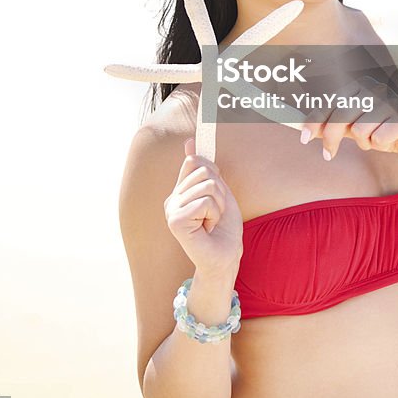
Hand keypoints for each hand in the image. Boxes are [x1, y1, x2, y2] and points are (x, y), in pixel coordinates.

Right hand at [164, 137, 243, 276]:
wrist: (226, 257)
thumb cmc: (224, 228)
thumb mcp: (219, 191)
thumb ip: (205, 169)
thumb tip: (189, 140)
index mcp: (180, 191)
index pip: (193, 161)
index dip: (212, 168)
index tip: (216, 184)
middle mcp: (172, 199)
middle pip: (202, 170)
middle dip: (219, 191)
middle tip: (215, 212)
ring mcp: (171, 209)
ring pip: (206, 185)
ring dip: (218, 204)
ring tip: (211, 221)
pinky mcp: (175, 220)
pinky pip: (204, 202)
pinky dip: (214, 214)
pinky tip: (207, 228)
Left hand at [300, 87, 397, 163]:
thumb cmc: (385, 131)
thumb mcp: (355, 128)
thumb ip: (334, 127)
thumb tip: (307, 131)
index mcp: (362, 87)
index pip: (332, 102)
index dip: (315, 120)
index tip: (304, 138)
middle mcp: (376, 89)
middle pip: (341, 116)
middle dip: (331, 139)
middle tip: (328, 155)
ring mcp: (392, 101)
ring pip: (359, 130)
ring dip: (364, 143)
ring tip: (374, 140)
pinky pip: (378, 139)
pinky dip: (380, 145)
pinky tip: (390, 142)